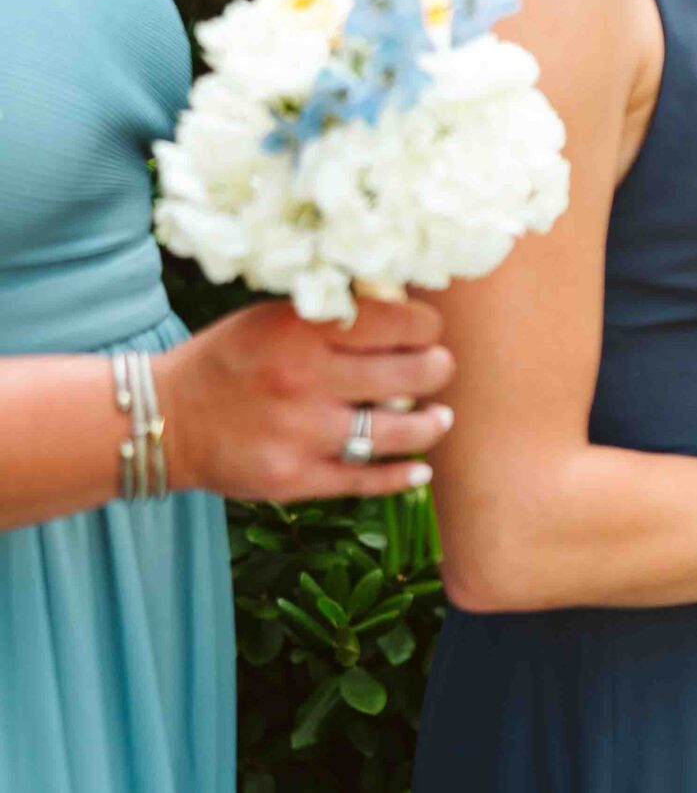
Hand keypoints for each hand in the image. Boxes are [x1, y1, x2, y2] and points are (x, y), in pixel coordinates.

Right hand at [157, 296, 456, 501]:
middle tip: (438, 369)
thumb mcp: (275, 319)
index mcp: (304, 331)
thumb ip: (335, 316)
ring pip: (400, 431)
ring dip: (431, 424)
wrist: (162, 420)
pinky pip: (366, 479)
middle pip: (413, 375)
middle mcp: (306, 380)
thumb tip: (406, 313)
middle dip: (437, 370)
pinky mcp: (293, 478)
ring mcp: (301, 433)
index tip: (428, 332)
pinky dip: (402, 476)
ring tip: (439, 418)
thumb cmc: (230, 360)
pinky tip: (421, 469)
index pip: (401, 324)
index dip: (427, 327)